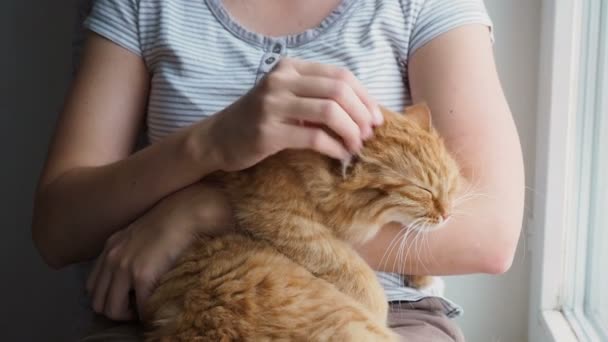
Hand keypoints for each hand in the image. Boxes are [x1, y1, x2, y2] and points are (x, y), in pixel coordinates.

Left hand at [86, 182, 233, 320]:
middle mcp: (112, 257)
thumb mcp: (142, 233)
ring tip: (145, 310)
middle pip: (97, 301)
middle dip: (116, 310)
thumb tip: (139, 271)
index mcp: (111, 247)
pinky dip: (146, 313)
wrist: (187, 211)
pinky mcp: (142, 274)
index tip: (128, 299)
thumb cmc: (173, 219)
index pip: (93, 285)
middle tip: (137, 308)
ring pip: (111, 310)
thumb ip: (133, 250)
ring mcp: (124, 266)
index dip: (109, 297)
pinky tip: (157, 308)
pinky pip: (137, 306)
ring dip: (128, 315)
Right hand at [203, 58, 382, 171]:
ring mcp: (272, 105)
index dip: (365, 97)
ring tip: (356, 146)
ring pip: (329, 112)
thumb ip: (317, 97)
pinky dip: (334, 148)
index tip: (376, 118)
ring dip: (351, 132)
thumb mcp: (287, 98)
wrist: (218, 139)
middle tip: (368, 134)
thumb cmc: (259, 120)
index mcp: (290, 68)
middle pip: (338, 91)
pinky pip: (314, 137)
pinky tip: (340, 156)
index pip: (340, 75)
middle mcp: (281, 80)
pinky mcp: (268, 132)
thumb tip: (365, 113)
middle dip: (361, 114)